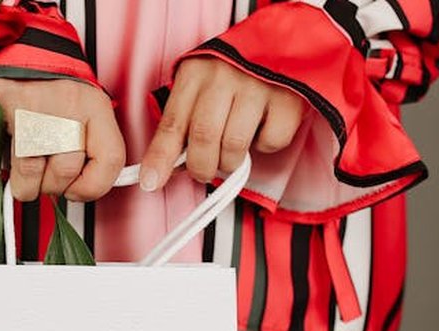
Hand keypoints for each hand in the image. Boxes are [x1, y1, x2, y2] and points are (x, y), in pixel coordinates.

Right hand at [0, 77, 125, 201]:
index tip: (79, 189)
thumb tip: (84, 192)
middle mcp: (71, 103)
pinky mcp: (10, 110)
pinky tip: (13, 168)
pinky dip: (15, 180)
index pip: (111, 158)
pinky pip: (17, 167)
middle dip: (55, 186)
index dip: (94, 185)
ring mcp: (39, 106)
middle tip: (46, 178)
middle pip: (69, 169)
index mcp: (95, 106)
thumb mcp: (78, 118)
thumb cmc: (45, 97)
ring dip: (31, 185)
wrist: (11, 59)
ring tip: (27, 173)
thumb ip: (89, 152)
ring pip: (39, 171)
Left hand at [140, 57, 307, 190]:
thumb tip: (171, 166)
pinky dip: (265, 146)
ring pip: (235, 145)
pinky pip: (270, 141)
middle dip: (201, 167)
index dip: (160, 157)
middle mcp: (224, 75)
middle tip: (204, 170)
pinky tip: (262, 128)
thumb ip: (185, 121)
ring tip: (232, 151)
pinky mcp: (287, 98)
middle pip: (203, 137)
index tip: (151, 181)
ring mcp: (257, 85)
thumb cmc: (235, 72)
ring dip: (231, 162)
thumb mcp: (201, 85)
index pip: (172, 122)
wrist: (281, 42)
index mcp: (195, 73)